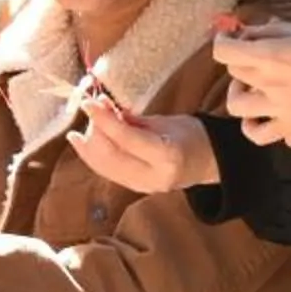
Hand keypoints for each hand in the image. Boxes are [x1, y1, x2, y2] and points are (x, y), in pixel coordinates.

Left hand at [67, 99, 219, 193]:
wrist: (208, 162)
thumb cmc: (192, 135)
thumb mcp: (166, 121)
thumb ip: (133, 120)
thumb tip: (103, 108)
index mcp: (167, 157)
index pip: (127, 139)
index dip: (104, 120)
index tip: (88, 103)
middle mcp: (154, 176)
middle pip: (111, 157)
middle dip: (94, 131)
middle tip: (90, 108)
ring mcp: (143, 187)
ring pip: (104, 167)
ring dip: (88, 145)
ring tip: (85, 124)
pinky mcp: (135, 188)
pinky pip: (108, 172)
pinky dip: (93, 156)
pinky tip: (81, 141)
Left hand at [213, 23, 290, 146]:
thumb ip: (268, 30)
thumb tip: (244, 32)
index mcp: (269, 54)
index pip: (223, 51)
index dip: (222, 41)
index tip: (229, 37)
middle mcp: (268, 82)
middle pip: (234, 72)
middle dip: (239, 61)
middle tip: (252, 56)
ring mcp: (278, 107)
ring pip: (236, 105)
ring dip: (239, 93)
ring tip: (252, 86)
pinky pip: (258, 134)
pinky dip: (252, 126)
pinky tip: (258, 114)